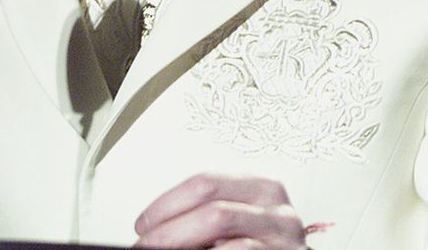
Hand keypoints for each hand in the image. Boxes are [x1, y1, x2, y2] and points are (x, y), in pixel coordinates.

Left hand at [133, 173, 308, 248]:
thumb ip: (205, 218)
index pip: (205, 183)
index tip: (144, 224)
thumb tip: (154, 229)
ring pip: (220, 228)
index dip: (167, 204)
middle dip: (169, 230)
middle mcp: (277, 209)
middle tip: (146, 245)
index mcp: (261, 188)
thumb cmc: (261, 248)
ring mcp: (283, 238)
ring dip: (182, 245)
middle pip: (210, 206)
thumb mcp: (238, 223)